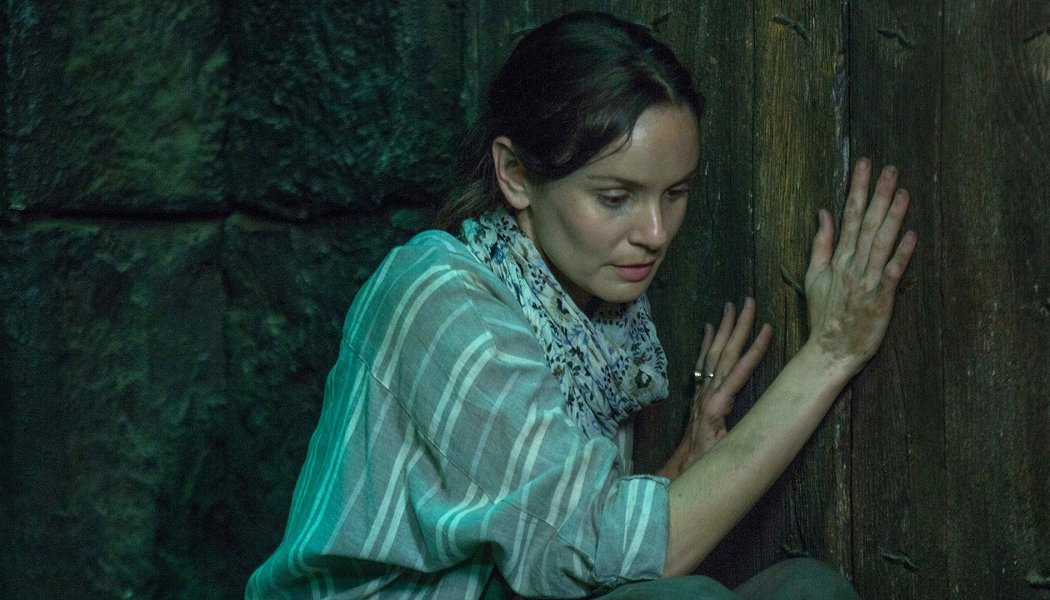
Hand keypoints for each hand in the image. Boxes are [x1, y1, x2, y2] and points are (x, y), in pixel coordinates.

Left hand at [657, 298, 772, 479]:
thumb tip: (748, 427)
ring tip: (730, 306)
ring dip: (723, 328)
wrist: (685, 469)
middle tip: (748, 302)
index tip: (767, 328)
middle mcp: (708, 393)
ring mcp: (702, 392)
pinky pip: (703, 363)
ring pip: (714, 353)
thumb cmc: (708, 464)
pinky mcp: (700, 394)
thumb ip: (734, 441)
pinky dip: (707, 343)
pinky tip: (709, 328)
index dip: (754, 350)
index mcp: (717, 405)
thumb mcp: (724, 454)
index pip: (739, 372)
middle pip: (726, 353)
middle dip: (738, 326)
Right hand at [804, 159, 917, 373]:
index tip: (864, 165)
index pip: (848, 215)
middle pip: (867, 223)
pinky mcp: (881, 299)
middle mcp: (852, 265)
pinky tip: (911, 235)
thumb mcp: (813, 276)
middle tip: (889, 168)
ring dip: (892, 217)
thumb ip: (820, 243)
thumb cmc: (824, 315)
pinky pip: (892, 273)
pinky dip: (901, 254)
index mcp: (838, 258)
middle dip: (878, 194)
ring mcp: (867, 281)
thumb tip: (823, 212)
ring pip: (881, 243)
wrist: (830, 349)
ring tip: (903, 192)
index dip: (857, 189)